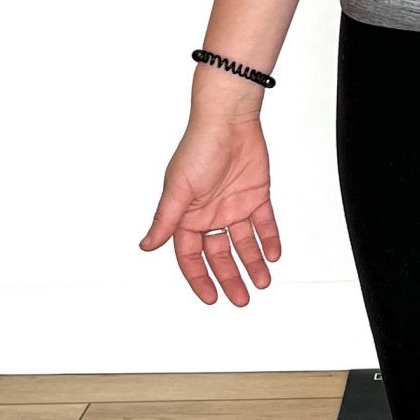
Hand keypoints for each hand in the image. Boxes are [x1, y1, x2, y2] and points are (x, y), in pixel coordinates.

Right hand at [137, 108, 281, 305]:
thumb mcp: (178, 189)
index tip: (210, 297)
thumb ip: (166, 221)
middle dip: (230, 278)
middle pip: (220, 255)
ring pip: (244, 244)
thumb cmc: (199, 148)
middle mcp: (210, 214)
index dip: (200, 278)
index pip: (191, 256)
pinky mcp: (255, 196)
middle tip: (241, 298)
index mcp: (187, 215)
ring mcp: (234, 206)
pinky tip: (273, 254)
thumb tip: (146, 245)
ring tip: (262, 282)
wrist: (229, 121)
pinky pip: (264, 224)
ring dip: (253, 263)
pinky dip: (269, 239)